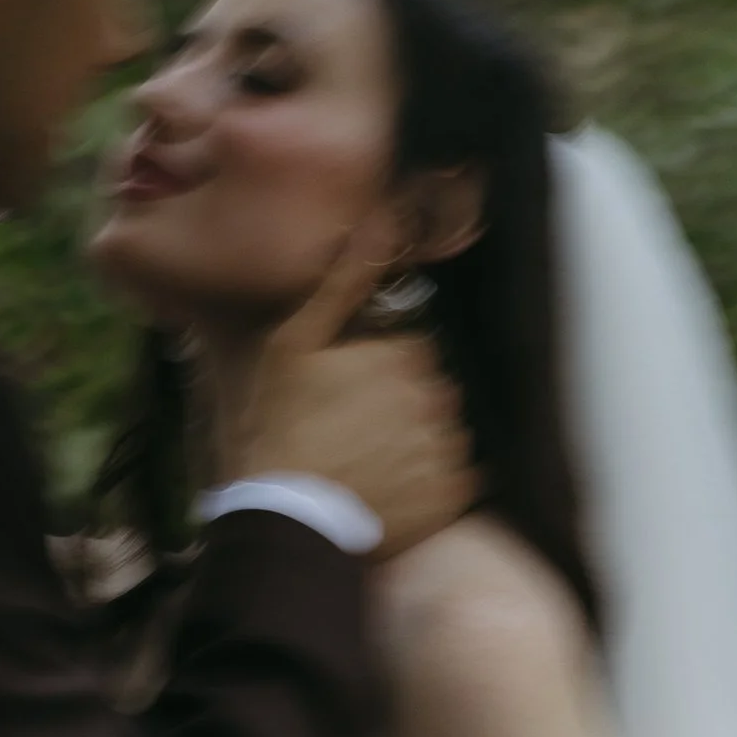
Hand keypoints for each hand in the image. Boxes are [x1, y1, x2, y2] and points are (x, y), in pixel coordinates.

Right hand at [218, 223, 475, 558]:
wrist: (288, 516)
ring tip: (367, 463)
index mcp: (405, 356)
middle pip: (429, 390)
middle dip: (399, 404)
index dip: (376, 371)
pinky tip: (388, 489)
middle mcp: (438, 398)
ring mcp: (448, 449)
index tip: (343, 396)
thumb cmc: (283, 425)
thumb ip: (345, 281)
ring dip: (414, 442)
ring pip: (442, 431)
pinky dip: (427, 482)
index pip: (409, 351)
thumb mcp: (296, 343)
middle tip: (351, 432)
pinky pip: (452, 478)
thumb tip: (383, 220)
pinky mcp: (453, 494)